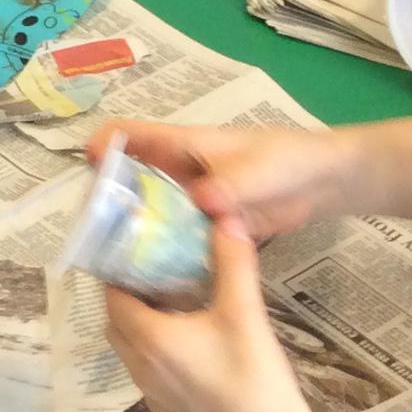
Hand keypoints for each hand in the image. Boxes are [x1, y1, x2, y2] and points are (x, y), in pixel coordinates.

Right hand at [92, 120, 353, 243]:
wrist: (323, 182)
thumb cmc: (286, 161)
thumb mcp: (259, 169)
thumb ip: (231, 184)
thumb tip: (200, 201)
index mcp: (183, 145)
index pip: (131, 134)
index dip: (103, 145)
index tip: (87, 171)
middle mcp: (180, 171)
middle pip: (132, 179)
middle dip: (110, 200)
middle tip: (95, 234)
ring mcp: (193, 200)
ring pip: (153, 213)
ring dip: (136, 232)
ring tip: (116, 262)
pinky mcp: (210, 226)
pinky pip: (179, 238)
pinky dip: (166, 253)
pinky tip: (156, 278)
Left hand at [102, 214, 325, 411]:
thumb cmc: (256, 383)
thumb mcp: (246, 316)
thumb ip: (233, 263)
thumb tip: (224, 216)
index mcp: (147, 338)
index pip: (111, 293)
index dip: (117, 266)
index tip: (134, 243)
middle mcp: (139, 365)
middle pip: (116, 318)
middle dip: (130, 289)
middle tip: (157, 262)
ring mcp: (151, 391)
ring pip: (131, 343)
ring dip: (144, 318)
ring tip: (176, 292)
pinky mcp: (168, 409)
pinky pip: (149, 366)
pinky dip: (157, 343)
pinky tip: (192, 334)